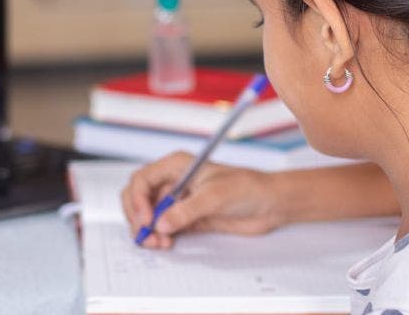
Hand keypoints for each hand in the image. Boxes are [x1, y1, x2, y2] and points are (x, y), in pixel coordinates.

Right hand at [121, 151, 288, 248]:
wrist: (270, 204)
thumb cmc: (248, 187)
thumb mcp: (215, 196)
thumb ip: (186, 210)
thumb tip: (162, 223)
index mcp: (177, 166)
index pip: (142, 180)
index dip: (138, 200)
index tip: (147, 219)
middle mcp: (174, 182)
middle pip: (139, 198)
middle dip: (138, 217)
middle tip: (145, 235)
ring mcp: (179, 201)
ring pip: (150, 216)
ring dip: (148, 230)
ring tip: (158, 242)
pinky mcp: (187, 218)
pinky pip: (164, 227)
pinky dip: (160, 236)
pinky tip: (166, 242)